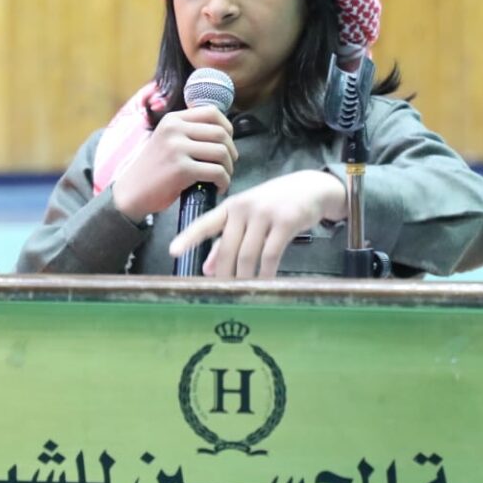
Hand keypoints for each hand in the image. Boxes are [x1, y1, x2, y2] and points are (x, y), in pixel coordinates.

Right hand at [111, 107, 235, 221]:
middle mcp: (174, 129)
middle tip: (227, 165)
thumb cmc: (154, 169)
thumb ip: (189, 132)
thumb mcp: (167, 140)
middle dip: (231, 152)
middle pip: (221, 133)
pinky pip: (217, 172)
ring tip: (223, 177)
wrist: (131, 192)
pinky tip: (218, 187)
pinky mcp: (181, 169)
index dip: (227, 127)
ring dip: (228, 168)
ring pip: (222, 152)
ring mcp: (177, 148)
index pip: (212, 112)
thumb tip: (223, 132)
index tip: (227, 143)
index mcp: (173, 119)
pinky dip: (224, 181)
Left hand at [169, 170, 346, 278]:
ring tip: (243, 293)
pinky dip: (267, 273)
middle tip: (220, 295)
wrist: (310, 187)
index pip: (204, 223)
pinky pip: (271, 255)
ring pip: (248, 255)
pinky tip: (265, 283)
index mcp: (231, 207)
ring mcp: (265, 214)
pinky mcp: (285, 222)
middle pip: (227, 249)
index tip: (172, 252)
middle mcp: (244, 208)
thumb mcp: (248, 217)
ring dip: (245, 278)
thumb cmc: (274, 204)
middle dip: (223, 275)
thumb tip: (207, 269)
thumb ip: (226, 241)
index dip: (188, 238)